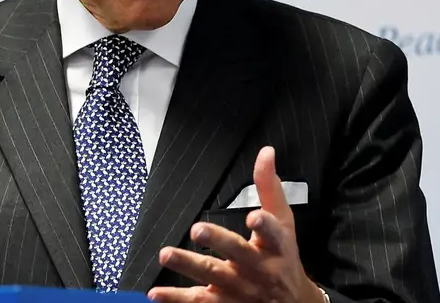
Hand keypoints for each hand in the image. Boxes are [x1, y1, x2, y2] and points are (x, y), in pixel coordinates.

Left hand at [149, 147, 322, 302]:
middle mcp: (258, 269)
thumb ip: (269, 187)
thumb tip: (265, 152)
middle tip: (197, 228)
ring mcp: (239, 290)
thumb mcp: (283, 222)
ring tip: (166, 254)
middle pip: (237, 254)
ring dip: (189, 265)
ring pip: (212, 277)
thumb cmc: (283, 257)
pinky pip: (198, 302)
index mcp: (275, 246)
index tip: (253, 217)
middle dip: (218, 241)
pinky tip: (155, 293)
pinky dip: (176, 299)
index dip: (264, 226)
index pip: (273, 233)